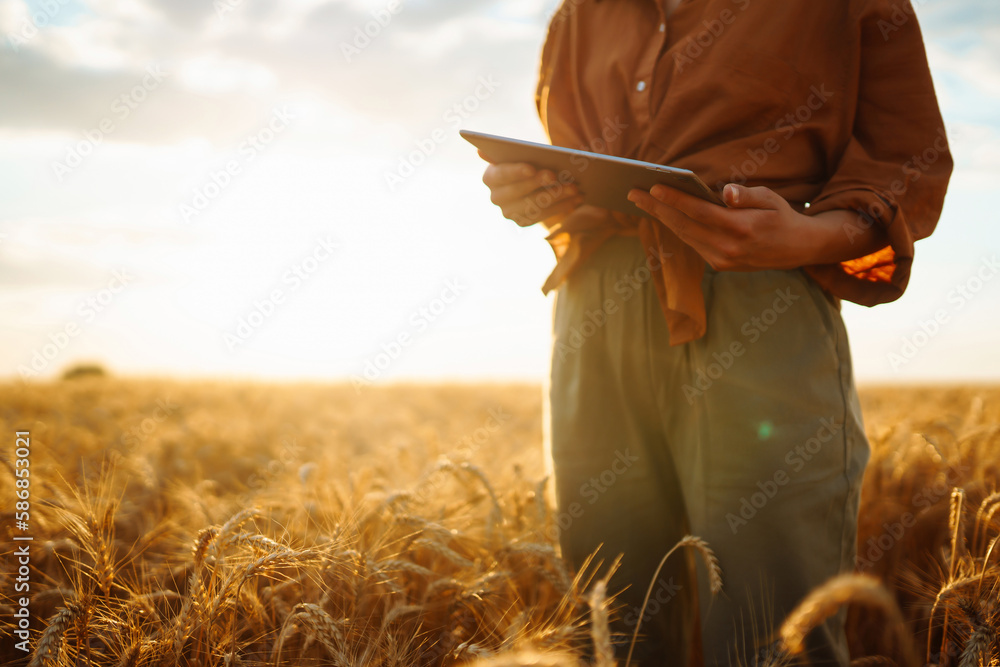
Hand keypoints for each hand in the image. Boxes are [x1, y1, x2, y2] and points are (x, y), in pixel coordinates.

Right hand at [479, 150, 583, 226]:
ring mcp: (509, 213)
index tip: (531, 168)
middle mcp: (496, 198)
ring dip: (556, 196)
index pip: (501, 174)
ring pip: (534, 205)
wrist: (533, 181)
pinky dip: (562, 206)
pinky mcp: (523, 222)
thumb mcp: (520, 154)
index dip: (516, 171)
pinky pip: (544, 215)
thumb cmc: (527, 161)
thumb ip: (508, 151)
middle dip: (538, 184)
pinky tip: (577, 198)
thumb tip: (480, 152)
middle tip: (556, 176)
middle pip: (518, 192)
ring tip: (575, 188)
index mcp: (490, 177)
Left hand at [626, 183, 855, 270]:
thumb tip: (727, 193)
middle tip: (634, 192)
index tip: (653, 187)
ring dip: (662, 218)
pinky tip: (663, 214)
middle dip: (657, 208)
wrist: (797, 249)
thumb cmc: (781, 215)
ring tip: (642, 201)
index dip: (674, 199)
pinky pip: (692, 243)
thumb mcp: (771, 198)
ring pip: (684, 235)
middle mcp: (728, 248)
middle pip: (684, 225)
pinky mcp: (719, 265)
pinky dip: (676, 228)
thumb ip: (747, 195)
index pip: (699, 212)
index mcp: (741, 228)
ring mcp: (722, 260)